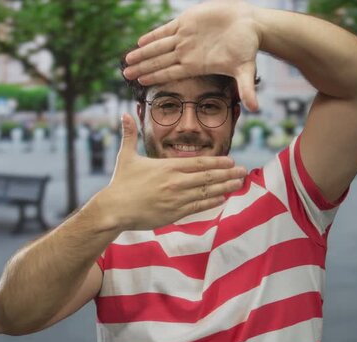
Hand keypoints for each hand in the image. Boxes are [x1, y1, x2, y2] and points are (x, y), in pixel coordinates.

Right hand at [101, 113, 246, 230]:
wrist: (114, 209)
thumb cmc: (120, 183)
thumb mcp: (126, 156)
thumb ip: (129, 135)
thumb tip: (123, 114)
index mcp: (167, 167)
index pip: (199, 162)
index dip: (217, 161)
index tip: (231, 160)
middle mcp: (175, 182)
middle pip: (208, 176)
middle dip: (228, 173)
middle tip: (243, 170)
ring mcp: (176, 199)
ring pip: (207, 192)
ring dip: (225, 187)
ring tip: (239, 184)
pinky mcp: (174, 213)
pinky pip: (198, 207)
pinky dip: (212, 202)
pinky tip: (223, 198)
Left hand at [123, 0, 260, 110]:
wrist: (249, 24)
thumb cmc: (247, 47)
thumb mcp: (246, 69)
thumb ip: (246, 88)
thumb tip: (255, 109)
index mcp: (196, 65)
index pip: (170, 72)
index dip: (154, 76)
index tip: (140, 82)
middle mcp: (187, 53)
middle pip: (159, 61)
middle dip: (141, 67)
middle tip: (125, 74)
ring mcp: (185, 37)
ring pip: (158, 46)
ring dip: (142, 53)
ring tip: (127, 59)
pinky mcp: (187, 22)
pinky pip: (165, 29)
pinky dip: (153, 35)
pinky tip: (141, 41)